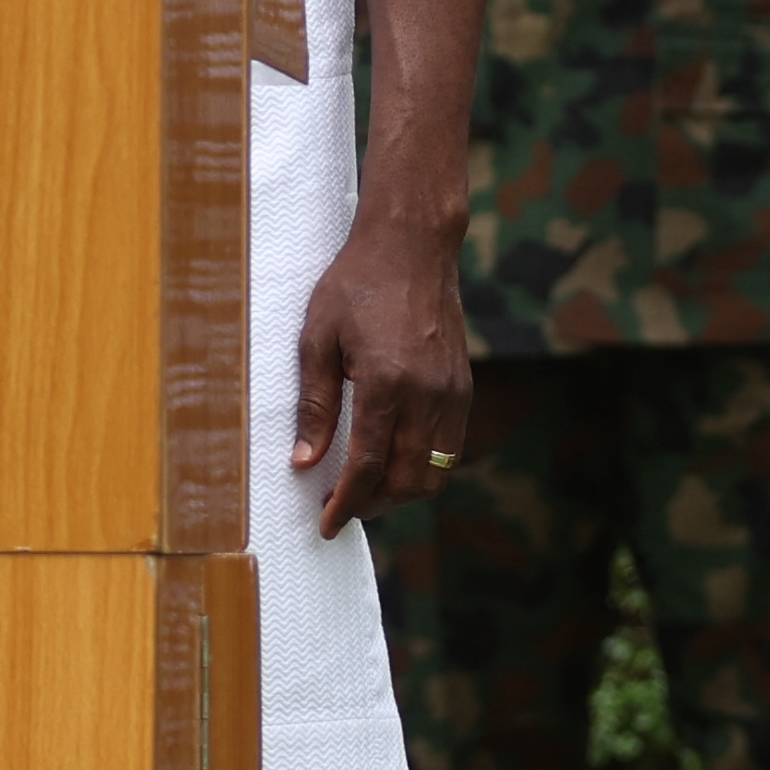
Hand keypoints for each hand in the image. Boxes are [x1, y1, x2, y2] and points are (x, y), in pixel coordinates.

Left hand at [290, 201, 469, 535]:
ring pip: (435, 472)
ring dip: (401, 492)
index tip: (327, 524)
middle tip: (342, 506)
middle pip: (407, 481)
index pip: (367, 467)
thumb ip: (315, 406)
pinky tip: (396, 460)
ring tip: (368, 489)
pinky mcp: (463, 387)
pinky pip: (451, 448)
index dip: (345, 504)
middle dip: (373, 504)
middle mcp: (427, 395)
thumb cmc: (356, 285)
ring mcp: (452, 393)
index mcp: (386, 383)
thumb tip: (305, 462)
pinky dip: (424, 467)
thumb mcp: (318, 339)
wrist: (412, 246)